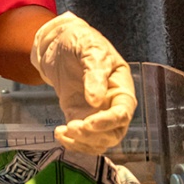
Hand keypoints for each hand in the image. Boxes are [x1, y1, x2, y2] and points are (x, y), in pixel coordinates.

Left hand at [30, 13, 136, 154]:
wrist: (60, 41)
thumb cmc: (81, 40)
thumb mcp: (90, 49)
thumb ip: (94, 73)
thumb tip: (96, 101)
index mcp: (121, 87)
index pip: (123, 112)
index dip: (108, 122)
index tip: (88, 123)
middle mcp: (112, 104)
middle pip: (114, 132)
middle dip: (94, 136)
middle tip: (72, 127)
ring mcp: (96, 113)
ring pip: (99, 140)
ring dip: (82, 142)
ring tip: (63, 132)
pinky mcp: (78, 116)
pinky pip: (82, 138)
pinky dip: (72, 142)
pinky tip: (59, 133)